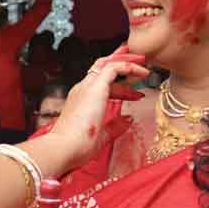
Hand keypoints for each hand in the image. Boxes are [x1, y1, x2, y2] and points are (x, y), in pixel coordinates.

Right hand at [49, 47, 149, 169]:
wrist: (65, 147)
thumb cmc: (77, 146)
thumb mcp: (102, 136)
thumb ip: (115, 126)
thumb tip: (129, 120)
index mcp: (81, 100)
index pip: (102, 86)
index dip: (121, 88)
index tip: (136, 94)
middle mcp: (82, 89)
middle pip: (102, 67)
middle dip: (120, 61)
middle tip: (138, 60)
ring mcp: (87, 86)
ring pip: (107, 63)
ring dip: (126, 60)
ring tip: (144, 62)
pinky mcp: (95, 86)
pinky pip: (115, 68)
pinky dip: (129, 66)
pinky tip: (142, 72)